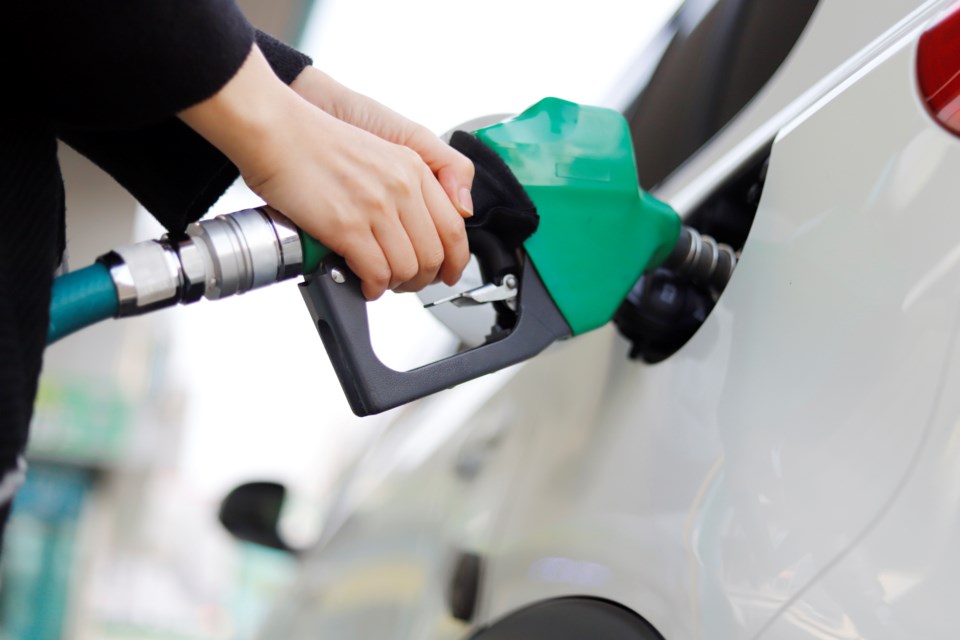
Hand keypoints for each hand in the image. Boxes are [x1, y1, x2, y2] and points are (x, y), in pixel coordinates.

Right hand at [179, 46, 468, 299]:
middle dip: (422, 278)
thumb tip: (452, 212)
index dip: (454, 259)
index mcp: (413, 168)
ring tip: (380, 281)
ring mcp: (376, 208)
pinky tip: (364, 284)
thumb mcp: (384, 147)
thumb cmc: (317, 141)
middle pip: (434, 254)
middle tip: (406, 282)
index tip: (447, 271)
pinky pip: (377, 273)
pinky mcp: (348, 227)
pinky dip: (373, 287)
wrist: (277, 132)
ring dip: (395, 284)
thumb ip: (419, 177)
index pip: (454, 227)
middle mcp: (402, 187)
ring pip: (408, 268)